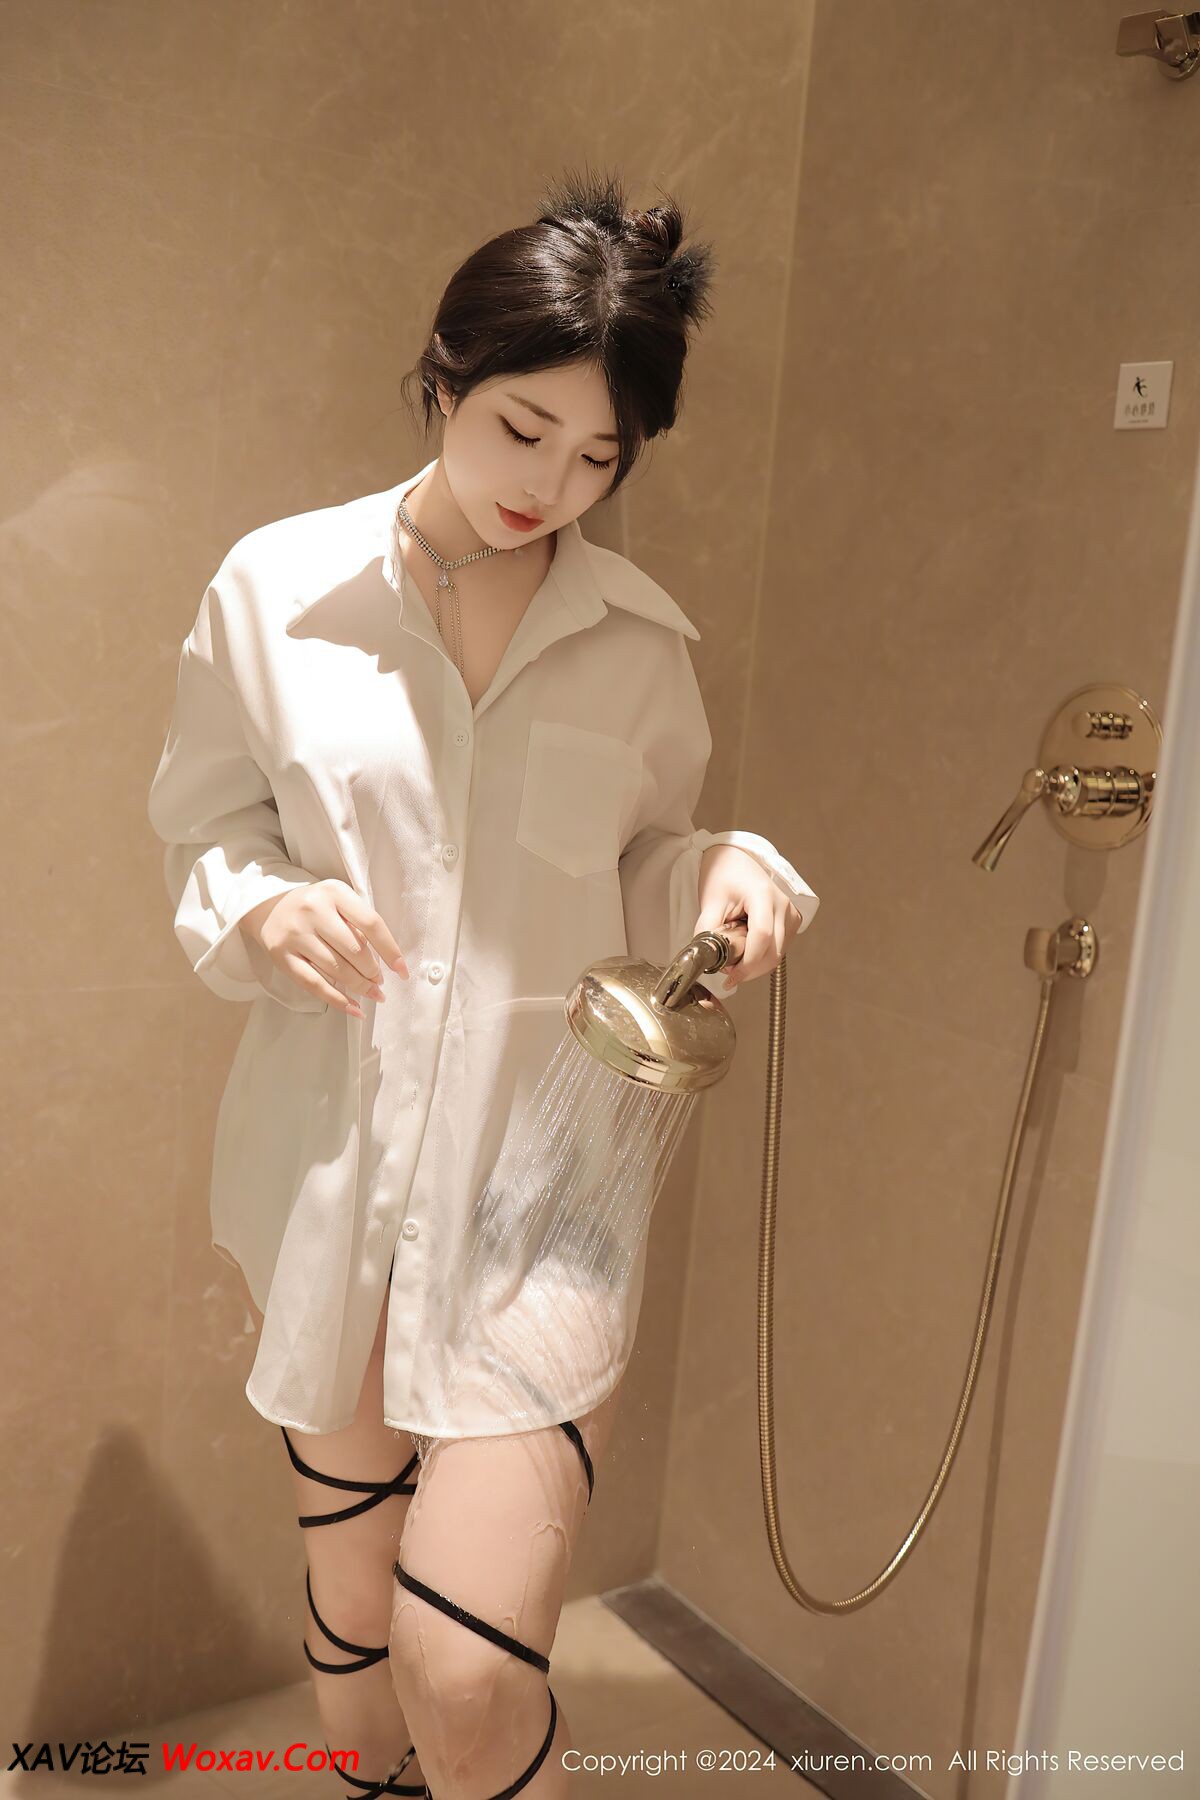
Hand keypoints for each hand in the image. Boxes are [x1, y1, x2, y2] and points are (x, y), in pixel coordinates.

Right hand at [237, 879, 408, 1017]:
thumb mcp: (338, 899)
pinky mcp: (281, 955)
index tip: (401, 970)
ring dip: (359, 986)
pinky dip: (337, 1000)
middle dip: (373, 971)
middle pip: (354, 950)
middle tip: (379, 981)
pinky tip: (354, 1008)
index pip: (371, 923)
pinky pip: (314, 983)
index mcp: (334, 892)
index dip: (390, 950)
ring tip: (372, 993)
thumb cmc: (315, 906)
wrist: (269, 908)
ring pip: (336, 969)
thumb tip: (386, 960)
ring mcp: (295, 934)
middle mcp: (313, 910)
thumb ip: (358, 921)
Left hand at [693, 845, 803, 992]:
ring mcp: (790, 913)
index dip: (748, 962)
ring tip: (735, 957)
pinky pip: (780, 948)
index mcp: (762, 895)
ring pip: (778, 954)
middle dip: (750, 969)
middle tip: (728, 972)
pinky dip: (764, 956)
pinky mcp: (792, 920)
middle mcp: (782, 904)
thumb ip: (707, 931)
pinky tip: (748, 948)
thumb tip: (709, 959)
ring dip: (757, 964)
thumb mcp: (710, 902)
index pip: (762, 936)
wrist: (735, 860)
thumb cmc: (723, 876)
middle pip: (773, 951)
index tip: (731, 975)